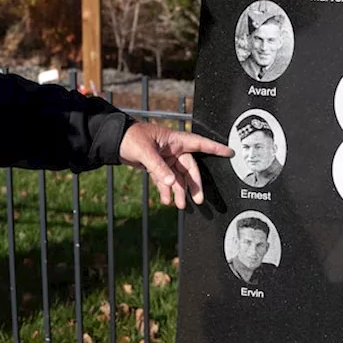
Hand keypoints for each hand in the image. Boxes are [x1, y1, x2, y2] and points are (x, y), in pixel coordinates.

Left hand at [118, 121, 232, 207]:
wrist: (113, 140)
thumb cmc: (130, 137)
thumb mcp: (145, 152)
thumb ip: (158, 168)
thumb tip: (171, 183)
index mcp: (175, 140)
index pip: (200, 144)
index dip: (216, 148)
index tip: (230, 153)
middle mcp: (173, 149)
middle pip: (189, 168)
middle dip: (193, 184)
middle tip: (197, 199)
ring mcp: (165, 158)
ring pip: (178, 177)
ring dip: (179, 191)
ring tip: (180, 205)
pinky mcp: (156, 166)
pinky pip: (166, 180)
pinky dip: (167, 190)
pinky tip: (167, 200)